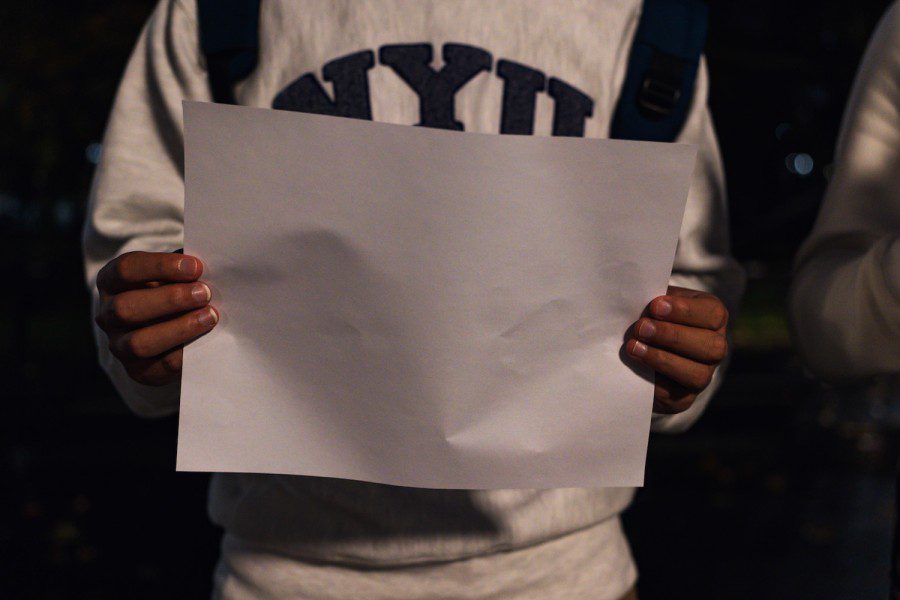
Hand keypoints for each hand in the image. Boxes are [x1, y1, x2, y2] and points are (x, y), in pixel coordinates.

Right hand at [95, 251, 217, 385]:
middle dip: (170, 299)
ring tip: (210, 317)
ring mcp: (119, 345)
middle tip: (205, 293)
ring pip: (139, 342)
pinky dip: (185, 354)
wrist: (170, 330)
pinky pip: (160, 366)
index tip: (196, 267)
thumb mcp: (172, 274)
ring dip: (179, 328)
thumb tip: (212, 267)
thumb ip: (184, 270)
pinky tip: (206, 340)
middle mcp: (108, 314)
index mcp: (111, 282)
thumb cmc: (172, 291)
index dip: (161, 266)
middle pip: (127, 308)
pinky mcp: (138, 371)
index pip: (126, 269)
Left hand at [625, 286, 728, 413]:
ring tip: (633, 347)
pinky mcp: (684, 397)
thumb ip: (655, 300)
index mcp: (713, 317)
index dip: (685, 311)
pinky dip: (654, 383)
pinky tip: (636, 368)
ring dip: (663, 360)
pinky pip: (675, 396)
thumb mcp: (657, 301)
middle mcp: (715, 348)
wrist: (642, 345)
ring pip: (697, 374)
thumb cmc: (652, 315)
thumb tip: (639, 298)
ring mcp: (703, 375)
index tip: (656, 306)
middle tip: (642, 328)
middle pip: (710, 347)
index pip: (712, 314)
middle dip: (673, 336)